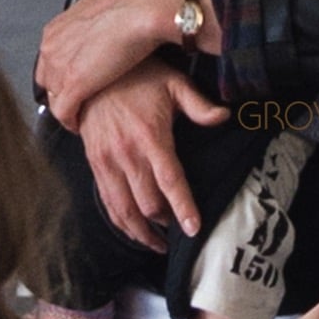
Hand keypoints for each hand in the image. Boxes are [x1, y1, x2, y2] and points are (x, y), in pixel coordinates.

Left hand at [36, 0, 220, 128]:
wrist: (142, 9)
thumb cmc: (130, 6)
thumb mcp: (98, 6)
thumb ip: (88, 21)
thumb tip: (98, 24)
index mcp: (55, 29)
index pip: (47, 62)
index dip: (61, 75)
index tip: (75, 82)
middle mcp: (51, 48)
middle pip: (47, 82)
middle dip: (62, 93)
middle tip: (79, 101)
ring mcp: (59, 68)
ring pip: (54, 99)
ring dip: (68, 108)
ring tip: (84, 113)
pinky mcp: (73, 86)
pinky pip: (64, 113)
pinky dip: (72, 122)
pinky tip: (82, 123)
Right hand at [78, 58, 229, 251]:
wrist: (93, 74)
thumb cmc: (140, 77)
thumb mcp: (174, 83)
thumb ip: (200, 105)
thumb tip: (225, 117)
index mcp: (150, 136)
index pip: (169, 180)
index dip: (182, 207)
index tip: (193, 229)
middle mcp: (126, 154)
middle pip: (147, 203)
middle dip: (165, 224)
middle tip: (181, 231)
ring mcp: (107, 162)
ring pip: (124, 211)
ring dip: (142, 232)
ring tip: (160, 245)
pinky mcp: (94, 165)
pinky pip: (107, 203)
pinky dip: (121, 222)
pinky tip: (135, 230)